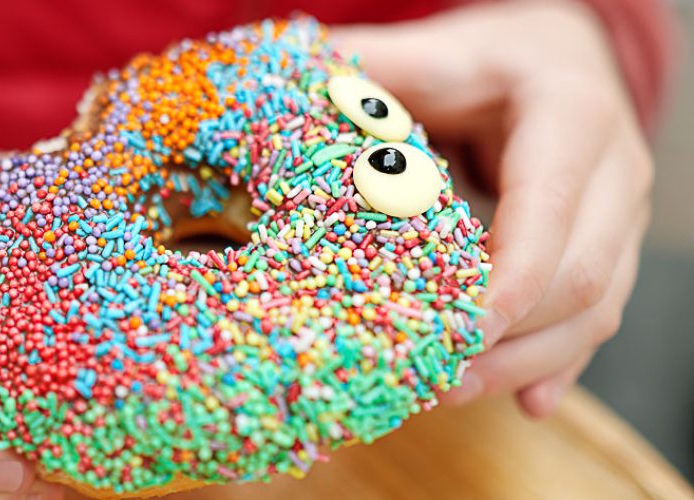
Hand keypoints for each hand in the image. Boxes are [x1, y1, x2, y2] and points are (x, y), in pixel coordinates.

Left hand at [336, 1, 652, 416]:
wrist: (552, 61)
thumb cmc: (481, 61)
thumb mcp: (431, 53)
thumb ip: (371, 72)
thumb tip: (292, 87)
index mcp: (571, 116)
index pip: (552, 206)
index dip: (511, 275)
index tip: (459, 327)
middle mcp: (613, 172)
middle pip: (584, 275)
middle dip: (512, 338)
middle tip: (436, 377)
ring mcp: (620, 218)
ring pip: (597, 310)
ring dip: (526, 363)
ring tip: (452, 393)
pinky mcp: (610, 252)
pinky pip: (595, 320)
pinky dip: (557, 364)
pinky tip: (523, 402)